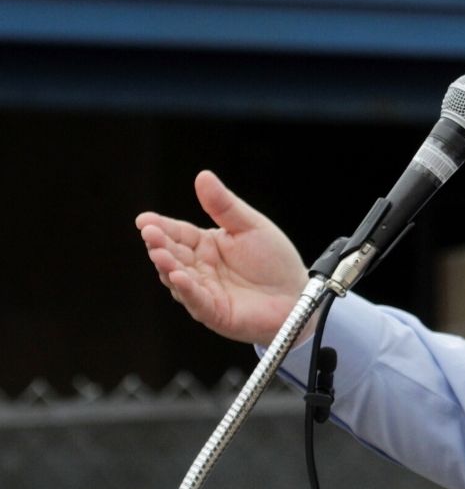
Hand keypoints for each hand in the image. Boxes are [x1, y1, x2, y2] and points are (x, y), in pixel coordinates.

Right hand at [135, 170, 307, 345]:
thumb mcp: (251, 226)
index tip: (144, 220)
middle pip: (173, 254)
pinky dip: (186, 289)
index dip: (160, 227)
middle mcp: (200, 268)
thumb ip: (224, 206)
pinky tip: (179, 276)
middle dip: (159, 244)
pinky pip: (197, 300)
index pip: (179, 233)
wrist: (297, 295)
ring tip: (160, 254)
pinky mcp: (214, 312)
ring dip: (167, 266)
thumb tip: (203, 176)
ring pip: (178, 278)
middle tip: (149, 233)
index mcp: (206, 245)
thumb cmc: (274, 261)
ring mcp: (204, 291)